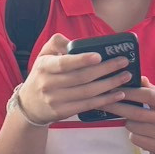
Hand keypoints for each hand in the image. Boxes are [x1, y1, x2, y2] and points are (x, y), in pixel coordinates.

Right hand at [17, 34, 132, 123]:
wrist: (29, 105)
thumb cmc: (41, 76)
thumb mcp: (43, 56)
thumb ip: (57, 43)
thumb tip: (74, 41)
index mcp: (44, 66)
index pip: (64, 63)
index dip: (82, 60)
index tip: (99, 56)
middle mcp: (48, 84)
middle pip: (81, 77)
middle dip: (105, 69)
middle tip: (123, 62)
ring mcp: (55, 100)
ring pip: (87, 92)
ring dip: (110, 84)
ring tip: (125, 76)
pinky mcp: (63, 112)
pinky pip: (87, 105)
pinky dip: (105, 100)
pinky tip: (118, 94)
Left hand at [106, 77, 154, 153]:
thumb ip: (149, 88)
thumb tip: (138, 77)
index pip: (146, 95)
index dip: (128, 92)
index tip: (113, 89)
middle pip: (135, 112)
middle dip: (116, 107)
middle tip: (103, 103)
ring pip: (132, 126)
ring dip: (127, 122)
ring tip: (133, 119)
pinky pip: (134, 138)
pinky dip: (133, 134)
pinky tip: (140, 131)